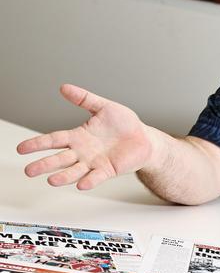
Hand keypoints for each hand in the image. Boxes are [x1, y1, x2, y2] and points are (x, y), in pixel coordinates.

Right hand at [17, 84, 153, 189]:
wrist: (145, 139)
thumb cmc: (125, 124)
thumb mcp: (104, 107)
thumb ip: (84, 98)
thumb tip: (64, 87)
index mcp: (79, 136)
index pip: (54, 140)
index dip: (37, 143)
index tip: (21, 148)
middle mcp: (83, 152)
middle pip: (59, 159)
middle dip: (44, 164)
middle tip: (28, 171)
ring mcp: (94, 163)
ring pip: (74, 171)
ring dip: (63, 176)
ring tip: (51, 180)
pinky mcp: (108, 170)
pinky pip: (96, 177)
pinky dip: (89, 180)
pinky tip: (81, 184)